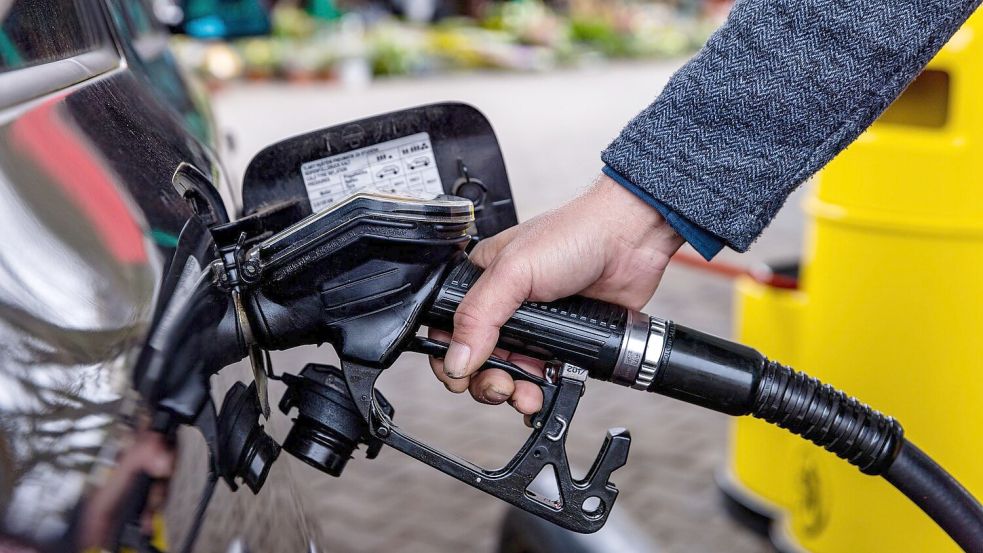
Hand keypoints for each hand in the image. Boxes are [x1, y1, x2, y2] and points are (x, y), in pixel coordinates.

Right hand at [428, 173, 683, 414]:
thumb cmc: (574, 234)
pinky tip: (542, 395)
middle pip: (478, 360)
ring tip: (524, 395)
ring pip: (510, 374)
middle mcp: (506, 307)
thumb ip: (479, 316)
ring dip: (512, 392)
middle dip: (484, 381)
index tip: (459, 376)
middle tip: (500, 386)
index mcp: (483, 283)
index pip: (449, 328)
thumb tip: (456, 359)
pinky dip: (540, 392)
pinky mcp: (564, 343)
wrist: (630, 241)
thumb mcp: (513, 271)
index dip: (449, 357)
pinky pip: (544, 378)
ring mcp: (535, 327)